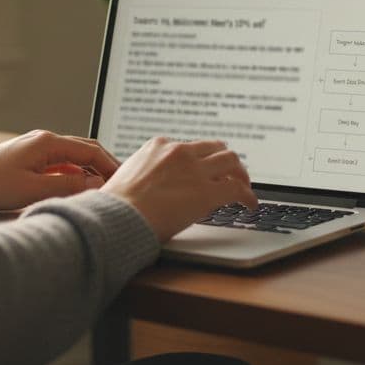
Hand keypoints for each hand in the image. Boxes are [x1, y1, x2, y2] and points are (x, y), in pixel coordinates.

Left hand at [0, 130, 119, 211]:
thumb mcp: (33, 190)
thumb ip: (68, 186)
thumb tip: (96, 184)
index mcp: (48, 143)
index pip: (91, 151)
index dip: (111, 166)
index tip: (126, 181)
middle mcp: (44, 141)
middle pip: (84, 151)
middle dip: (104, 167)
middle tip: (121, 186)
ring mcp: (35, 149)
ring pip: (72, 160)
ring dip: (88, 174)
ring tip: (102, 192)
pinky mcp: (27, 161)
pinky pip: (58, 166)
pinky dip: (72, 177)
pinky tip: (76, 191)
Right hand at [101, 137, 256, 241]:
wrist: (116, 217)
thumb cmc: (114, 206)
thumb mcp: (126, 178)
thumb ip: (144, 175)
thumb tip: (146, 188)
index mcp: (158, 146)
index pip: (190, 147)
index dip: (201, 160)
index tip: (204, 170)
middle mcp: (179, 152)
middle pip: (215, 148)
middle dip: (226, 161)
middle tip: (231, 175)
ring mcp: (194, 169)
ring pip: (232, 161)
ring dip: (240, 174)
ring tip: (244, 187)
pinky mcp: (207, 191)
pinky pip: (237, 189)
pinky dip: (247, 196)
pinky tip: (249, 205)